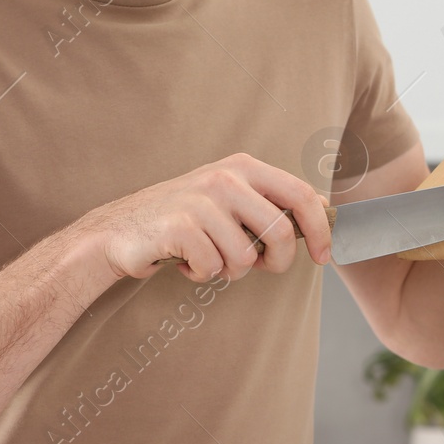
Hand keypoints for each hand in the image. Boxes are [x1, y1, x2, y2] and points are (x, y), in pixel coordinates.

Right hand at [80, 153, 332, 281]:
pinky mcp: (179, 225)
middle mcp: (225, 177)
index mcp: (244, 167)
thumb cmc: (183, 221)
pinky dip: (202, 275)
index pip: (302, 194)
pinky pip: (213, 267)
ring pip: (245, 257)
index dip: (320, 230)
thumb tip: (325, 207)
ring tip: (208, 258)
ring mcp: (200, 199)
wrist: (118, 231)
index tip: (323, 256)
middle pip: (280, 231)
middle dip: (277, 262)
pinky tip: (184, 261)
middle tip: (258, 269)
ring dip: (230, 271)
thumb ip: (271, 203)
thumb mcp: (231, 201)